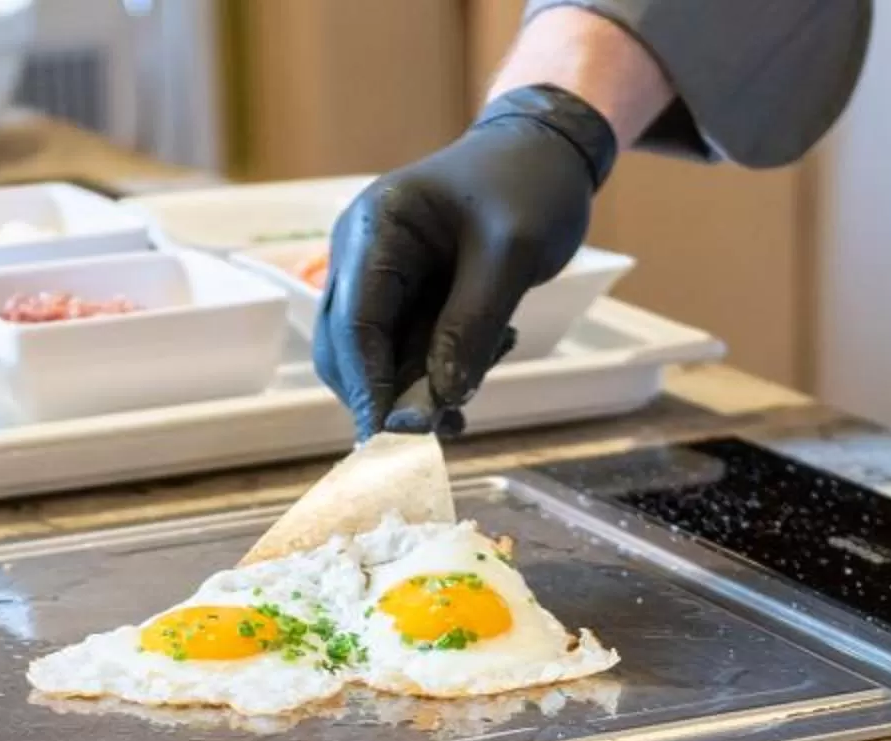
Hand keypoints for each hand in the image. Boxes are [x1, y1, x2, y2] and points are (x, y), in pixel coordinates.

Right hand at [314, 88, 613, 437]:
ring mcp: (375, 274)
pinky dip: (427, 377)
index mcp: (376, 227)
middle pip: (345, 347)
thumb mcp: (512, 254)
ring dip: (408, 393)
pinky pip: (398, 350)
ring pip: (369, 358)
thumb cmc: (530, 186)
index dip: (369, 385)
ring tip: (463, 407)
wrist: (544, 153)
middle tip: (435, 433)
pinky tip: (467, 382)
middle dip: (384, 395)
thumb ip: (473, 324)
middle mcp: (360, 252)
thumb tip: (440, 398)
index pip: (354, 321)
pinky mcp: (399, 295)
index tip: (390, 437)